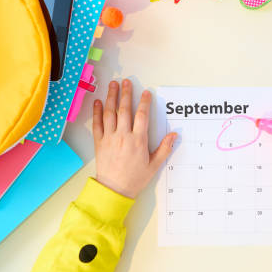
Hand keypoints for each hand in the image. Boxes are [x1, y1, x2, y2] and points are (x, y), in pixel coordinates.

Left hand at [93, 80, 176, 198]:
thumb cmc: (135, 178)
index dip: (144, 102)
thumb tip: (174, 135)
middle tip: (127, 82)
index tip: (146, 93)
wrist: (114, 189)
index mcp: (138, 141)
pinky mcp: (99, 142)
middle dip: (126, 94)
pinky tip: (98, 102)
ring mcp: (109, 138)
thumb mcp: (154, 165)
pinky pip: (97, 124)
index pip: (142, 116)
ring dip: (111, 97)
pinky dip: (97, 112)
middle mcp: (123, 136)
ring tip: (113, 85)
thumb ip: (164, 148)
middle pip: (124, 110)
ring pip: (109, 113)